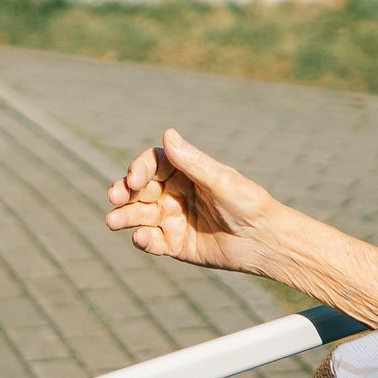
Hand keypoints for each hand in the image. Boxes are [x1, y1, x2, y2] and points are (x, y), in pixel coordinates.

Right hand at [105, 128, 281, 272]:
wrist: (265, 241)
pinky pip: (152, 241)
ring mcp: (172, 218)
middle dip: (123, 192)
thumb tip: (167, 134)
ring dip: (124, 216)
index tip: (134, 179)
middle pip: (140, 189)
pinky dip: (142, 240)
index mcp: (185, 172)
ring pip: (139, 214)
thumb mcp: (221, 181)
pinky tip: (140, 239)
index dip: (139, 169)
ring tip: (112, 222)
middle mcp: (174, 193)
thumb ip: (192, 162)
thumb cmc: (248, 204)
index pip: (153, 165)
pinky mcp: (174, 243)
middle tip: (113, 197)